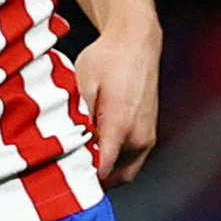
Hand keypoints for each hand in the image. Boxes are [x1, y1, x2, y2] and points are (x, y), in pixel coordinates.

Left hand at [73, 25, 160, 182]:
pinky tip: (100, 148)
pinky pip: (134, 157)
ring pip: (128, 169)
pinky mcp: (150, 130)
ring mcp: (148, 133)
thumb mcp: (82, 84)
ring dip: (110, 170)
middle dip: (97, 179)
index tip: (70, 179)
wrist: (136, 41)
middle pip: (118, 176)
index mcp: (121, 124)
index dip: (87, 177)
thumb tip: (73, 142)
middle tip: (75, 171)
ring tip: (86, 159)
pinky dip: (119, 160)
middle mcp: (139, 134)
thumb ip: (80, 117)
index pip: (105, 168)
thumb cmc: (109, 58)